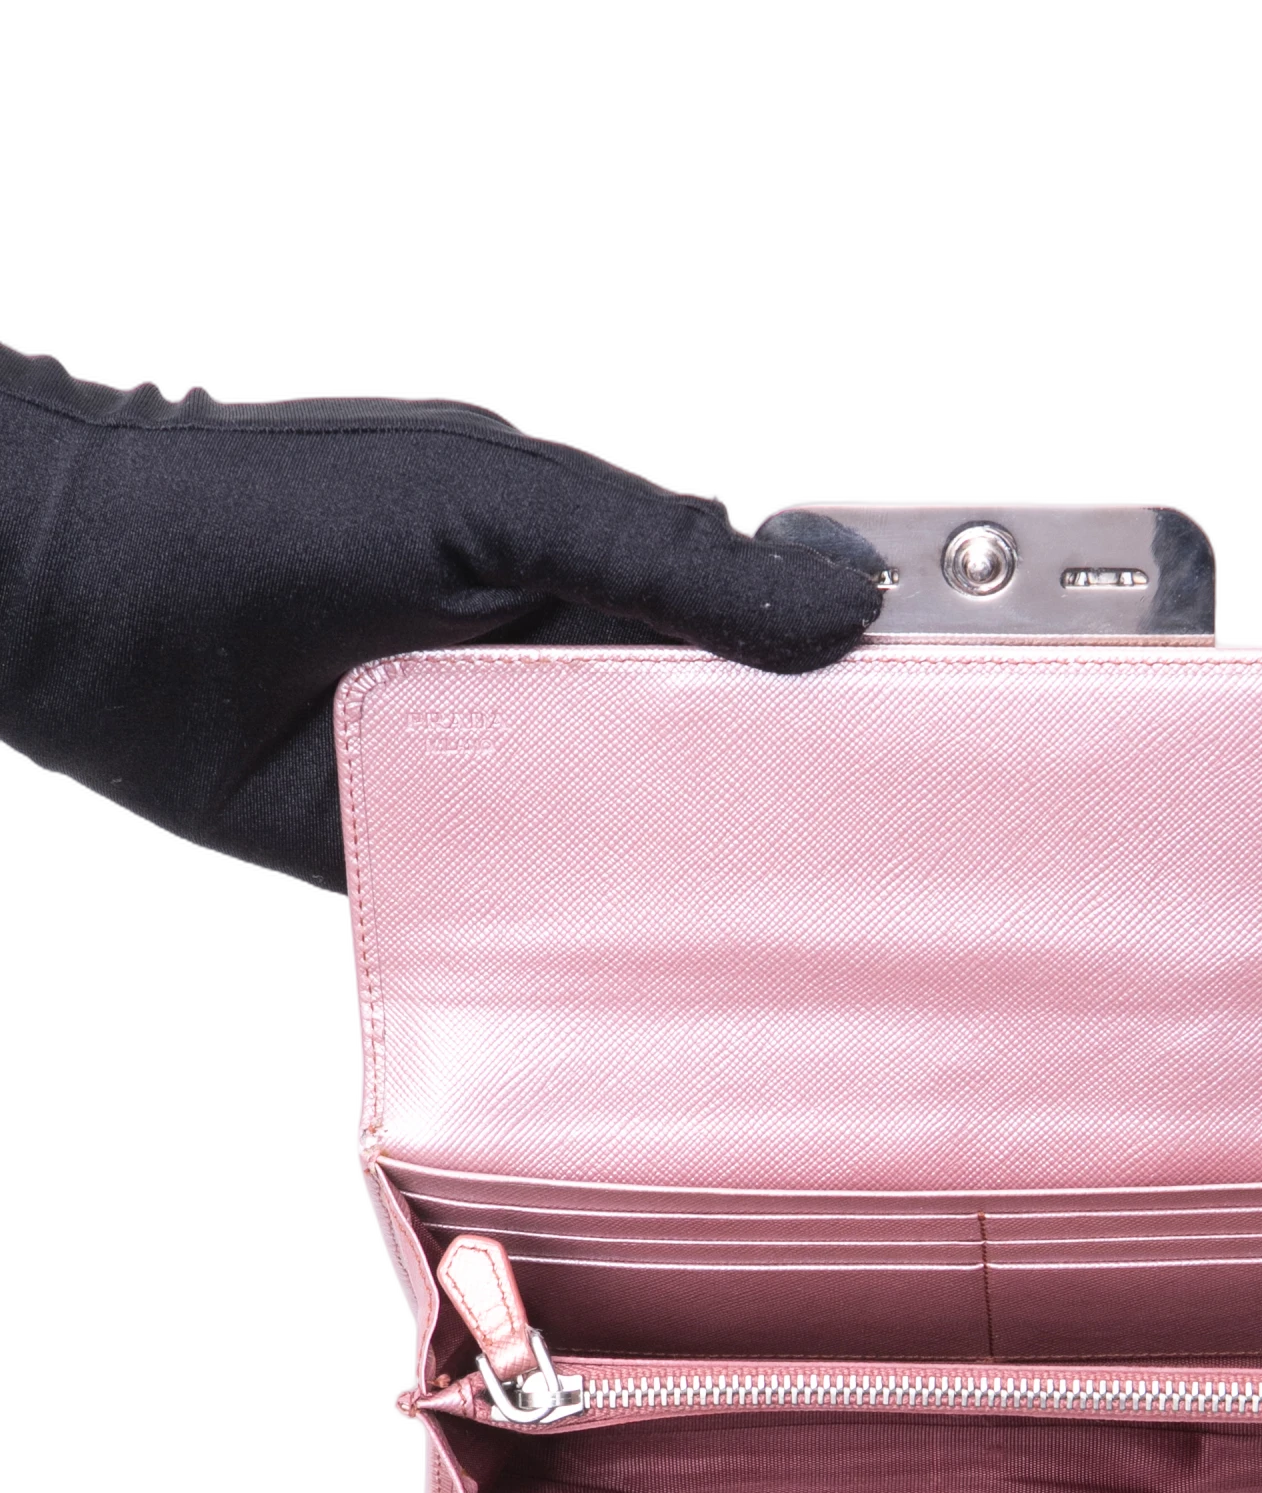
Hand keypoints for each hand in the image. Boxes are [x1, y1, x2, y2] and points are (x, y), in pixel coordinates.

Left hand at [0, 344, 881, 891]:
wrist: (90, 604)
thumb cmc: (279, 508)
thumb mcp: (496, 503)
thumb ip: (661, 552)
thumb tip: (841, 595)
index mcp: (588, 582)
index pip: (746, 640)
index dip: (834, 685)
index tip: (940, 735)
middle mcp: (550, 690)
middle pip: (702, 763)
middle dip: (784, 808)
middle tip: (895, 872)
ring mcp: (490, 788)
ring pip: (626, 853)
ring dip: (695, 889)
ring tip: (809, 947)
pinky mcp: (425, 875)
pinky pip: (524, 924)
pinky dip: (582, 952)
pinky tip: (667, 989)